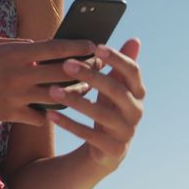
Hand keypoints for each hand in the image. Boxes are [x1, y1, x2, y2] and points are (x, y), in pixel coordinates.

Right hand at [0, 36, 98, 126]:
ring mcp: (16, 95)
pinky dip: (51, 114)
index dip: (79, 46)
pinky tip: (58, 112)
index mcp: (16, 52)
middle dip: (86, 70)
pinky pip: (40, 116)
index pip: (56, 47)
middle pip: (64, 72)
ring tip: (85, 91)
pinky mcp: (10, 114)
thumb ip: (18, 45)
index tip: (94, 45)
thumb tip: (40, 45)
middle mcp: (19, 74)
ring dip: (74, 95)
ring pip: (57, 97)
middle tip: (99, 68)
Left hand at [43, 38, 145, 170]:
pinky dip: (68, 124)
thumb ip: (121, 66)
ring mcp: (125, 131)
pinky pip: (87, 135)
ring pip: (100, 114)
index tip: (97, 47)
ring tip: (52, 91)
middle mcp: (136, 111)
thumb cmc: (110, 108)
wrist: (109, 149)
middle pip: (116, 91)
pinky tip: (50, 115)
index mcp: (138, 92)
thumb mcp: (116, 87)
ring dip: (75, 101)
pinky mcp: (112, 149)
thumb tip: (135, 39)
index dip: (117, 58)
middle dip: (91, 76)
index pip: (132, 71)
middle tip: (66, 65)